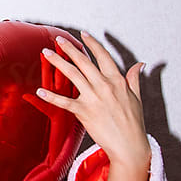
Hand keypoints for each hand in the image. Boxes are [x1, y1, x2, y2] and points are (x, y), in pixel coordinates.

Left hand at [36, 32, 150, 180]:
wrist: (130, 146)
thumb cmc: (134, 123)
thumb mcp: (137, 97)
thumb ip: (134, 78)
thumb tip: (140, 64)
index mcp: (118, 80)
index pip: (103, 56)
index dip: (92, 44)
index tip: (83, 34)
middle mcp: (105, 86)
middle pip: (84, 62)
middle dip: (70, 48)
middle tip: (57, 39)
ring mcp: (94, 98)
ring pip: (73, 74)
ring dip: (58, 62)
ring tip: (46, 53)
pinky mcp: (84, 112)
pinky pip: (65, 102)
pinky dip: (51, 96)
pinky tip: (40, 91)